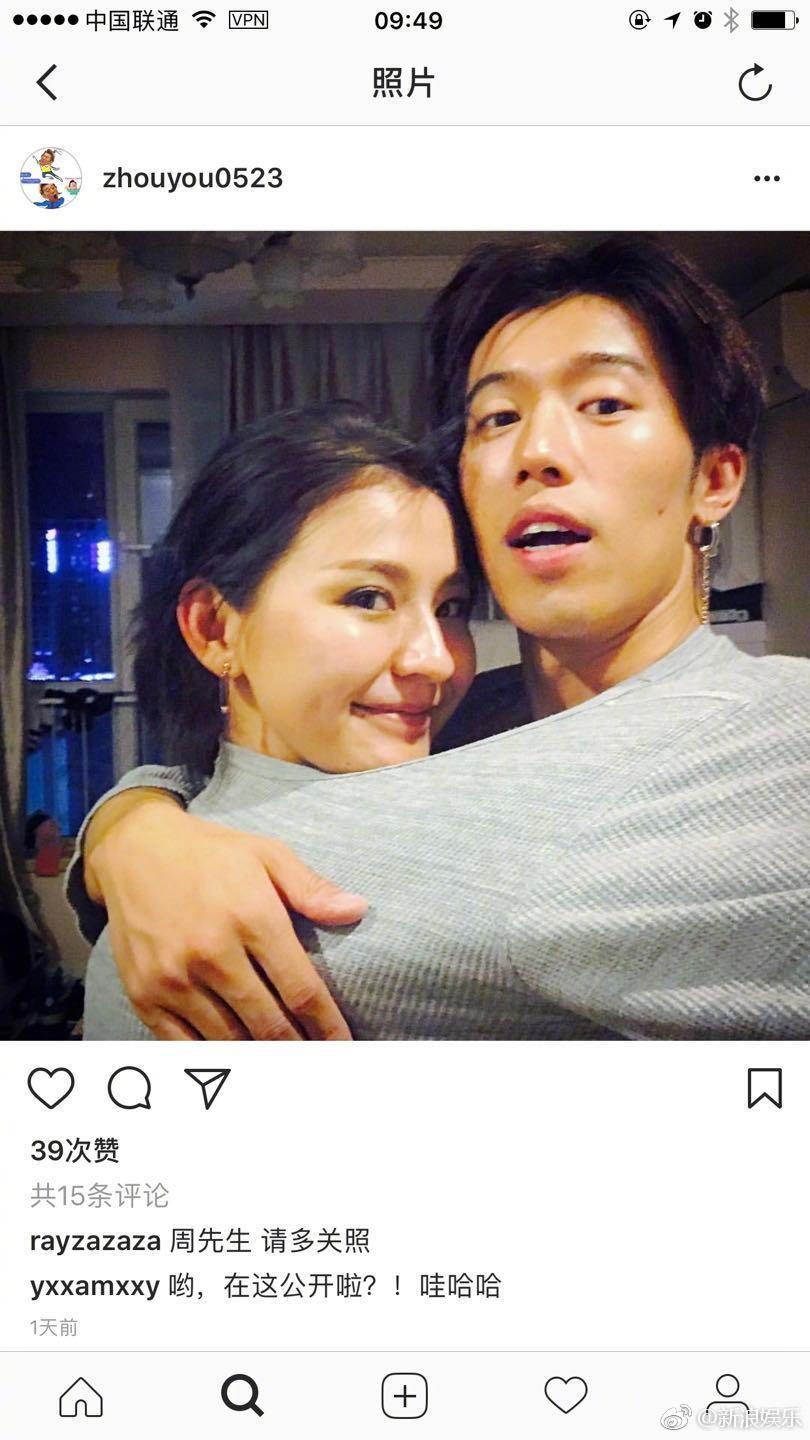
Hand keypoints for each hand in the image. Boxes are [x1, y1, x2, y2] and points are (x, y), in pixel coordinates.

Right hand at [88, 798, 364, 1039]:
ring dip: (262, 1060)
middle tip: (320, 1064)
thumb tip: (356, 910)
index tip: (343, 1046)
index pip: (301, 990)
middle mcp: (211, 952)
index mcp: (251, 917)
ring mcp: (174, 978)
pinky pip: (186, 1047)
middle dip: (301, 1051)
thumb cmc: (210, 854)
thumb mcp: (266, 854)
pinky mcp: (144, 995)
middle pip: (269, 1026)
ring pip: (230, 1042)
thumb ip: (311, 888)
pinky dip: (216, 1061)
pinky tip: (238, 1065)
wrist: (132, 850)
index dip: (327, 1027)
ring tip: (286, 1067)